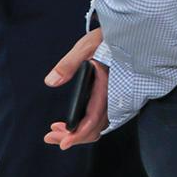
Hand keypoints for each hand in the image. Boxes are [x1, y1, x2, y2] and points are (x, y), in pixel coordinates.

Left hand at [43, 28, 108, 148]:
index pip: (94, 118)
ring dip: (77, 132)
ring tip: (55, 130)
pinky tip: (69, 122)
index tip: (63, 143)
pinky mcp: (112, 97)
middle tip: (50, 137)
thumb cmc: (107, 38)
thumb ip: (69, 64)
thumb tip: (51, 81)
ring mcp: (115, 98)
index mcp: (108, 85)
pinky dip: (84, 125)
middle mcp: (114, 95)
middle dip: (72, 137)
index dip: (79, 134)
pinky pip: (100, 119)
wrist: (127, 33)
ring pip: (98, 125)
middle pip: (95, 128)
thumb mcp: (86, 46)